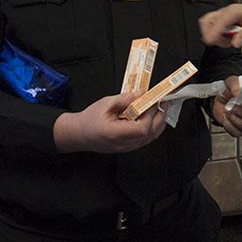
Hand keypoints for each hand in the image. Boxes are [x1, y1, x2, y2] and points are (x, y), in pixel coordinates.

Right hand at [53, 92, 168, 153]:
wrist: (79, 134)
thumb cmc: (89, 119)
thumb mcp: (106, 103)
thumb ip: (125, 99)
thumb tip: (143, 93)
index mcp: (114, 133)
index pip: (141, 129)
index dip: (150, 115)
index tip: (153, 102)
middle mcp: (122, 144)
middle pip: (150, 134)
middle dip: (160, 117)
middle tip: (162, 102)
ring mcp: (127, 148)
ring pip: (150, 138)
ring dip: (159, 122)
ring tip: (160, 107)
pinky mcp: (129, 147)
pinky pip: (146, 139)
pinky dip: (153, 127)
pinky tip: (154, 116)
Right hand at [199, 4, 241, 48]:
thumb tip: (235, 42)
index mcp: (235, 11)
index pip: (220, 20)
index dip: (213, 31)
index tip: (210, 41)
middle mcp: (226, 11)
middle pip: (207, 20)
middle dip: (210, 34)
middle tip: (222, 42)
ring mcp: (222, 16)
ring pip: (207, 25)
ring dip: (214, 36)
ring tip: (227, 41)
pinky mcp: (221, 21)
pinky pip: (211, 29)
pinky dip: (216, 37)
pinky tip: (227, 39)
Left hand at [211, 76, 241, 137]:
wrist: (219, 98)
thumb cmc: (230, 89)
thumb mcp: (232, 82)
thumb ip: (235, 85)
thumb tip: (237, 93)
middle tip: (234, 108)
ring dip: (237, 120)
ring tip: (228, 112)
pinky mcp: (240, 128)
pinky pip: (238, 133)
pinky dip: (230, 127)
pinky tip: (226, 118)